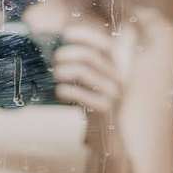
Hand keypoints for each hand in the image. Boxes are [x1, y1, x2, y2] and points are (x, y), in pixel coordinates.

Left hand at [49, 23, 128, 172]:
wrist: (109, 140)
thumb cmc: (95, 108)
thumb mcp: (91, 85)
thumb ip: (82, 68)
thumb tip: (56, 51)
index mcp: (116, 70)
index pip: (105, 44)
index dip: (86, 35)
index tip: (66, 33)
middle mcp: (117, 79)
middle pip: (92, 56)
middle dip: (69, 53)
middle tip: (55, 59)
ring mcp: (113, 95)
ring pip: (86, 73)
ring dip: (65, 70)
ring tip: (55, 74)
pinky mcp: (105, 111)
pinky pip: (84, 95)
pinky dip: (68, 90)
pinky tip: (59, 91)